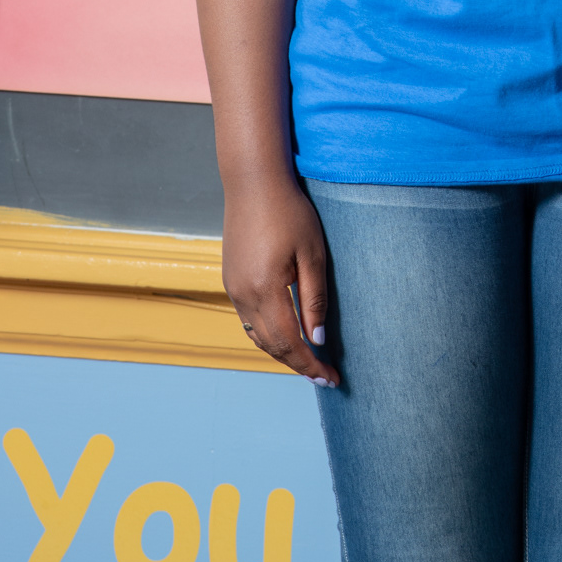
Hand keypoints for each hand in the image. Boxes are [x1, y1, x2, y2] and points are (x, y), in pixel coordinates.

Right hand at [222, 176, 337, 385]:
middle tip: (324, 376)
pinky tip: (286, 335)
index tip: (331, 378)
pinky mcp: (231, 280)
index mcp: (265, 289)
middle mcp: (243, 295)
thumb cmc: (289, 212)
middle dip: (299, 364)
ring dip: (282, 352)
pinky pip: (249, 320)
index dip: (310, 364)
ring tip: (308, 361)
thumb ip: (315, 299)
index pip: (290, 343)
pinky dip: (268, 335)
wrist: (253, 183)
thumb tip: (318, 339)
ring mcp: (233, 289)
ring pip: (258, 336)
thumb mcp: (312, 254)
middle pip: (272, 346)